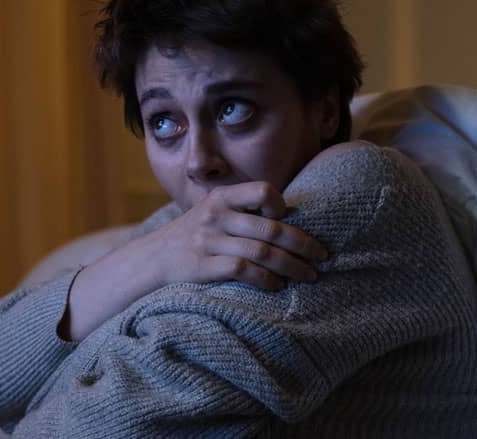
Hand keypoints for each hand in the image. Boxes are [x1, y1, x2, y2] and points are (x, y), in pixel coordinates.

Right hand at [148, 181, 326, 290]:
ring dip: (291, 266)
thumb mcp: (214, 211)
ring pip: (262, 252)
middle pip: (271, 228)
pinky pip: (243, 270)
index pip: (262, 190)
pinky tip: (277, 286)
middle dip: (303, 244)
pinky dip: (265, 279)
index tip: (288, 220)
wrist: (154, 257)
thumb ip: (244, 210)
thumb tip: (290, 219)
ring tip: (309, 276)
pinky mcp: (204, 266)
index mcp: (222, 197)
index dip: (281, 206)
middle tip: (322, 257)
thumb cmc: (196, 233)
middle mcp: (216, 215)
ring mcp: (208, 240)